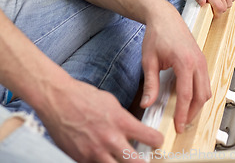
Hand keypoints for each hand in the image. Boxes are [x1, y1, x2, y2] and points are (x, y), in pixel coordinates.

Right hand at [39, 79, 161, 162]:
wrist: (58, 99)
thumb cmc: (83, 97)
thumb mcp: (111, 102)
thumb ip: (123, 118)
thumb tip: (132, 130)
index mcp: (120, 121)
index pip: (150, 137)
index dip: (157, 141)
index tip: (158, 142)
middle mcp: (110, 139)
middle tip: (146, 160)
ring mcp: (95, 152)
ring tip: (125, 161)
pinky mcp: (81, 159)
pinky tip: (105, 159)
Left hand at [140, 6, 210, 133]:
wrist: (165, 16)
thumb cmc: (157, 34)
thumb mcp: (149, 60)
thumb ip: (150, 84)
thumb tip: (147, 103)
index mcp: (185, 62)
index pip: (186, 95)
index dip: (182, 114)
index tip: (177, 126)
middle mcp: (198, 62)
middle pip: (201, 96)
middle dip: (192, 113)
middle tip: (181, 124)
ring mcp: (202, 60)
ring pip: (206, 90)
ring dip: (198, 104)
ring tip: (184, 113)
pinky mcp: (202, 59)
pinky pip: (205, 81)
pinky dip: (199, 93)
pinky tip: (187, 98)